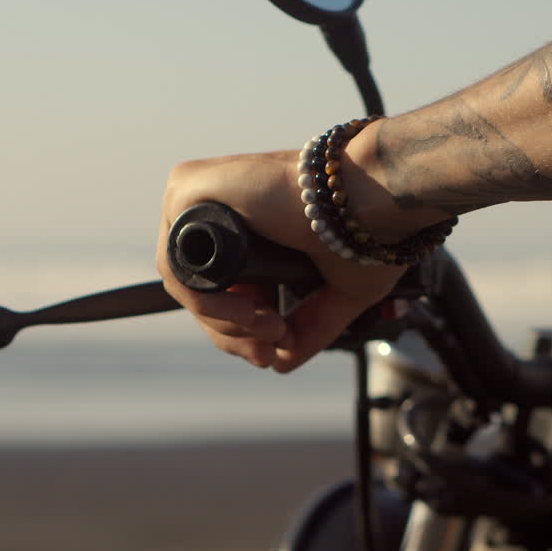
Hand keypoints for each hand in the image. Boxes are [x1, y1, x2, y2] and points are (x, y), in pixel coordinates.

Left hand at [156, 151, 405, 371]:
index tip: (273, 350)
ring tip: (274, 329)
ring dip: (226, 323)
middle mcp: (220, 202)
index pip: (220, 286)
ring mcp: (198, 193)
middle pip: (200, 289)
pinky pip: (175, 264)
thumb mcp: (336, 291)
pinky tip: (248, 312)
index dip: (240, 329)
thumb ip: (309, 325)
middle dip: (234, 333)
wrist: (377, 192)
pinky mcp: (186, 187)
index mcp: (250, 219)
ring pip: (187, 283)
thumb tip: (282, 363)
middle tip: (272, 348)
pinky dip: (206, 300)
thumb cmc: (370, 228)